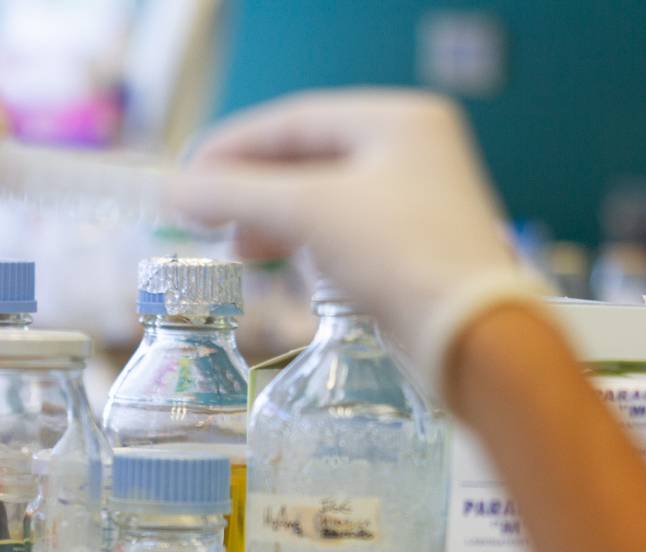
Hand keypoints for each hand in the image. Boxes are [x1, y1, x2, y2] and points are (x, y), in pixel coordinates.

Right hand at [169, 88, 547, 396]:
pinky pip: (340, 232)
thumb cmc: (402, 256)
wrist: (471, 338)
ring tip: (230, 243)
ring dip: (269, 218)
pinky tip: (270, 261)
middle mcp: (412, 152)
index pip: (295, 119)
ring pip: (322, 198)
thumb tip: (173, 191)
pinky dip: (299, 242)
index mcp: (398, 120)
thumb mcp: (310, 212)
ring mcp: (415, 201)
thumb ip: (237, 194)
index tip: (186, 174)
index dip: (233, 146)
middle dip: (250, 186)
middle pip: (308, 157)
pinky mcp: (412, 249)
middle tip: (201, 211)